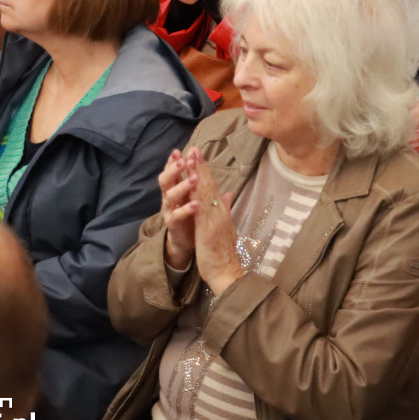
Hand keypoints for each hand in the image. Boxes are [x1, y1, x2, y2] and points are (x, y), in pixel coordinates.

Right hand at [158, 149, 197, 268]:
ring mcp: (169, 210)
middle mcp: (169, 197)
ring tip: (194, 178)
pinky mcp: (173, 225)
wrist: (186, 241)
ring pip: (170, 195)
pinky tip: (196, 204)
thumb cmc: (191, 215)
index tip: (178, 151)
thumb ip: (200, 182)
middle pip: (166, 180)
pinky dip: (186, 209)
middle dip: (174, 169)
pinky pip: (177, 215)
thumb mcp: (195, 195)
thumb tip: (204, 164)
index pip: (172, 171)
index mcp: (175, 188)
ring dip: (182, 186)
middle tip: (184, 161)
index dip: (173, 161)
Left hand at [185, 148, 242, 295]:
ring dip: (198, 173)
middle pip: (210, 184)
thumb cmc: (224, 253)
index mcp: (222, 212)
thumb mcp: (224, 228)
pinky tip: (190, 182)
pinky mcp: (208, 226)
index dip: (205, 171)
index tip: (198, 156)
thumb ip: (225, 210)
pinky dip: (196, 191)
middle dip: (201, 166)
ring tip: (192, 157)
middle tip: (195, 148)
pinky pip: (201, 205)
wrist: (227, 271)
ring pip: (206, 191)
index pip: (213, 187)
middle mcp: (220, 211)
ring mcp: (215, 218)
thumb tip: (228, 195)